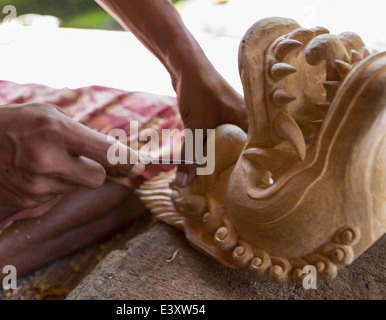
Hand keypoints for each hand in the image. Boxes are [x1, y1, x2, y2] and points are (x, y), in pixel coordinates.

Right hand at [0, 103, 143, 207]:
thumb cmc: (13, 123)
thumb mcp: (48, 115)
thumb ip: (83, 135)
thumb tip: (117, 157)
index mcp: (56, 129)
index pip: (106, 152)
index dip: (127, 161)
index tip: (140, 167)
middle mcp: (48, 159)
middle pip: (97, 177)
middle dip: (96, 170)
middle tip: (83, 160)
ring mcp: (36, 184)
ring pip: (75, 187)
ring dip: (70, 176)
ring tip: (45, 161)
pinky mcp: (26, 201)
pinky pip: (55, 196)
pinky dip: (51, 186)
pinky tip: (31, 172)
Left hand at [173, 59, 247, 186]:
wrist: (186, 65)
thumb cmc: (197, 91)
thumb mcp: (195, 127)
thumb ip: (190, 157)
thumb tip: (183, 184)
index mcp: (249, 121)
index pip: (256, 153)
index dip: (250, 172)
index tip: (244, 190)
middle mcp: (245, 120)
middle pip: (242, 152)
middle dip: (233, 169)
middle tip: (228, 191)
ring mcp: (232, 118)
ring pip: (228, 146)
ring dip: (221, 160)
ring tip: (217, 182)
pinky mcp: (219, 117)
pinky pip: (218, 139)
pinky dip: (212, 150)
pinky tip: (206, 163)